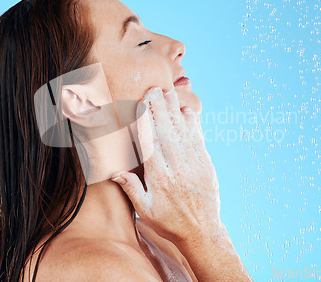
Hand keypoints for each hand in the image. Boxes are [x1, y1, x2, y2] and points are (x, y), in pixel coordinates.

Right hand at [111, 87, 222, 243]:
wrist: (203, 232)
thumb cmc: (170, 222)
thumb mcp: (145, 211)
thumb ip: (131, 188)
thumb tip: (115, 171)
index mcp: (160, 177)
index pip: (150, 144)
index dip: (145, 122)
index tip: (140, 105)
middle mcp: (177, 167)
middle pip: (166, 131)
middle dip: (159, 108)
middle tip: (153, 89)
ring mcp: (194, 163)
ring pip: (183, 131)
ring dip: (175, 110)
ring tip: (168, 92)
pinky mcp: (206, 163)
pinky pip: (198, 138)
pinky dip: (193, 123)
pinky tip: (186, 110)